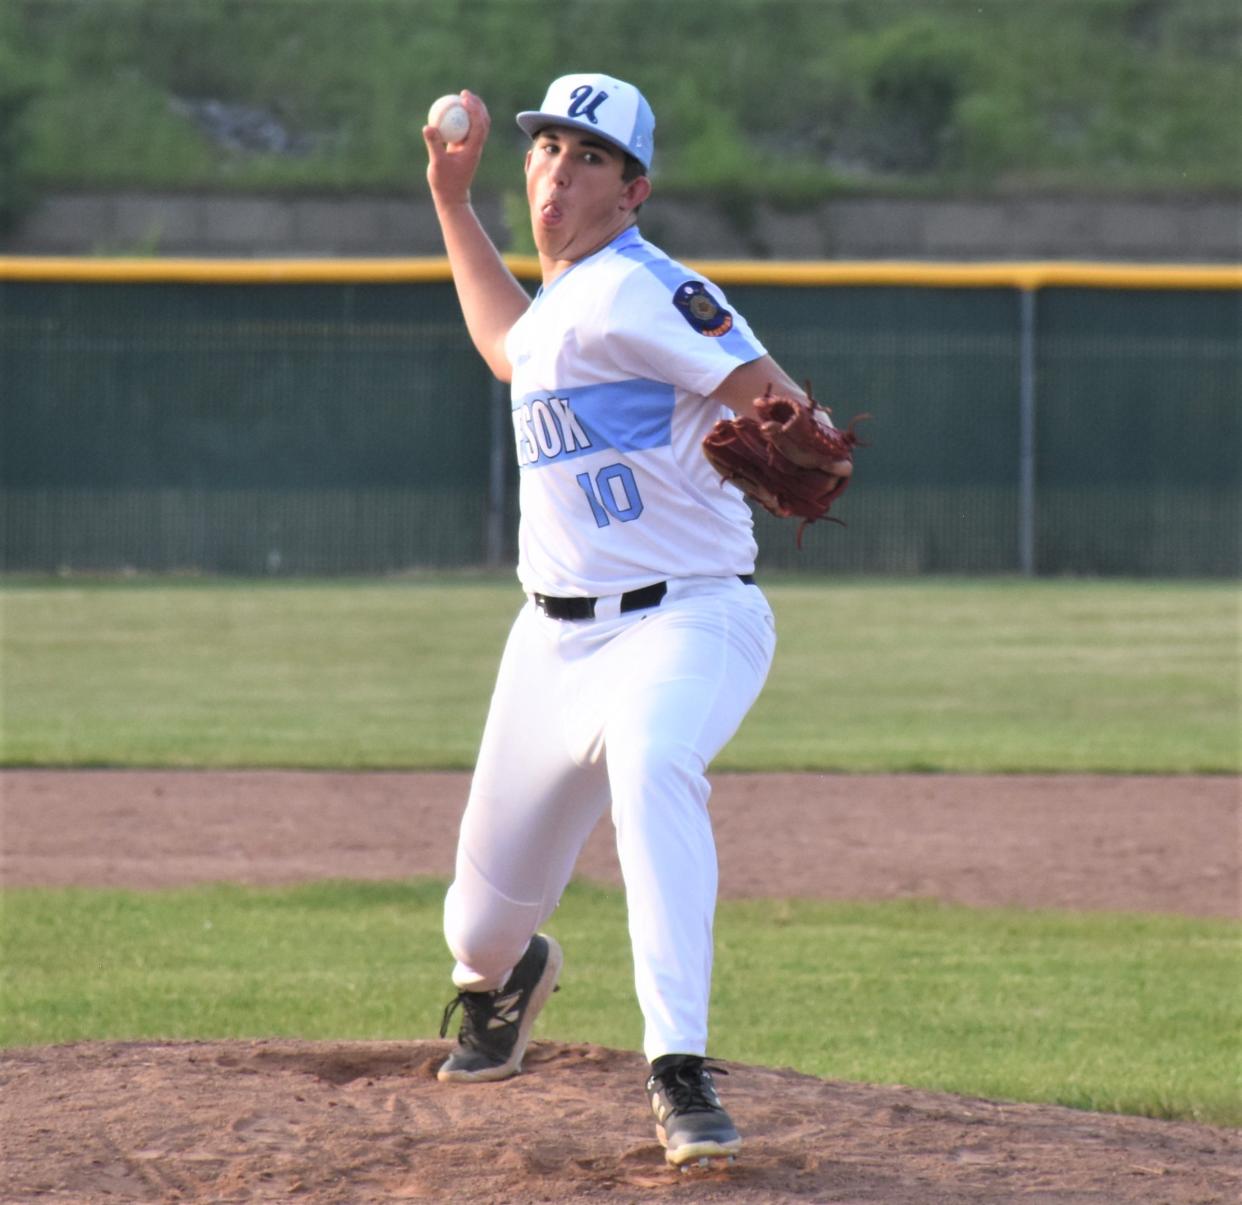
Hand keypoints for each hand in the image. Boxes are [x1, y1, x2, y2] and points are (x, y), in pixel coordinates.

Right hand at [423, 90, 489, 205]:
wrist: (452, 197)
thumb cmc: (445, 183)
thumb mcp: (437, 163)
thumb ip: (434, 144)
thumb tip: (428, 126)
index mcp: (473, 149)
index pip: (478, 125)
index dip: (473, 109)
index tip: (464, 97)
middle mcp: (475, 147)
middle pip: (482, 122)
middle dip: (477, 105)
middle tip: (465, 93)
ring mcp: (471, 148)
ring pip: (476, 125)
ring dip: (472, 111)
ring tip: (461, 98)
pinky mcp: (464, 150)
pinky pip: (466, 130)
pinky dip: (462, 120)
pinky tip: (451, 112)